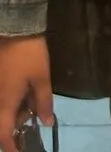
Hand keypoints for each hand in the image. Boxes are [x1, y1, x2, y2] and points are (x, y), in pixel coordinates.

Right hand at [0, 37, 52, 151]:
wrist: (16, 29)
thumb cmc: (30, 55)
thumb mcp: (42, 78)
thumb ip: (44, 102)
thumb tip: (46, 123)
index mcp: (6, 103)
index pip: (4, 135)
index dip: (11, 148)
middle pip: (4, 122)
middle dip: (19, 126)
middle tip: (35, 119)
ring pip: (5, 110)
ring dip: (18, 112)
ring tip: (35, 104)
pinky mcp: (0, 80)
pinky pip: (5, 98)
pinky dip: (16, 101)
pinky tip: (29, 93)